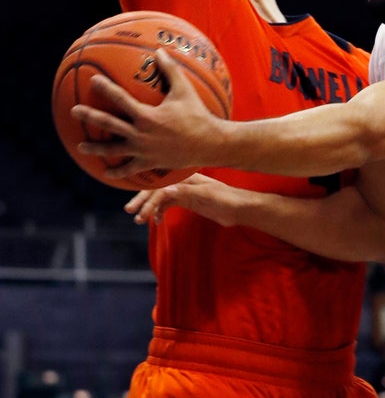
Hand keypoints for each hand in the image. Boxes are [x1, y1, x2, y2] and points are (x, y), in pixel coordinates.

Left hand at [71, 48, 223, 179]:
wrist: (210, 144)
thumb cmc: (198, 116)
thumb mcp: (185, 91)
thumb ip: (171, 70)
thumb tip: (160, 51)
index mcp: (146, 116)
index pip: (120, 99)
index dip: (105, 88)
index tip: (93, 80)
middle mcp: (140, 134)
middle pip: (108, 124)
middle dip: (89, 116)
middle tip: (74, 111)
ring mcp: (143, 151)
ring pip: (114, 150)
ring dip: (96, 148)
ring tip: (81, 146)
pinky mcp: (150, 163)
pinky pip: (130, 169)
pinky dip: (119, 172)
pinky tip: (108, 173)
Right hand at [125, 173, 242, 225]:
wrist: (240, 208)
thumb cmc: (227, 199)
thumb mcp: (206, 196)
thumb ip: (185, 193)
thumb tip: (164, 191)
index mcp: (186, 177)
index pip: (160, 184)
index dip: (147, 196)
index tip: (137, 209)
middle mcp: (182, 181)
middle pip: (156, 189)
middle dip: (142, 200)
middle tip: (130, 212)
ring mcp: (184, 190)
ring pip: (160, 197)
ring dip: (150, 207)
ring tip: (138, 220)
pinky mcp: (187, 200)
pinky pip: (168, 203)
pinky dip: (160, 211)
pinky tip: (157, 220)